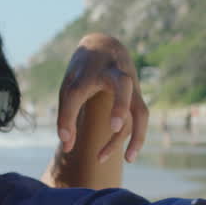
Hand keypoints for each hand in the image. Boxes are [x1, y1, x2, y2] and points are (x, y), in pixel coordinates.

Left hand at [56, 33, 149, 162]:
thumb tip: (67, 147)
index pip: (75, 93)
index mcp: (87, 70)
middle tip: (114, 126)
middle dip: (120, 105)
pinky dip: (138, 137)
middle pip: (122, 85)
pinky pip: (141, 117)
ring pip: (139, 108)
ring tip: (127, 159)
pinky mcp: (137, 95)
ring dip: (136, 134)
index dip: (68, 117)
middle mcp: (112, 74)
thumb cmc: (82, 71)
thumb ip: (66, 115)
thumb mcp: (69, 86)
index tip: (64, 139)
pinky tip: (129, 156)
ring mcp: (130, 84)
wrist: (106, 44)